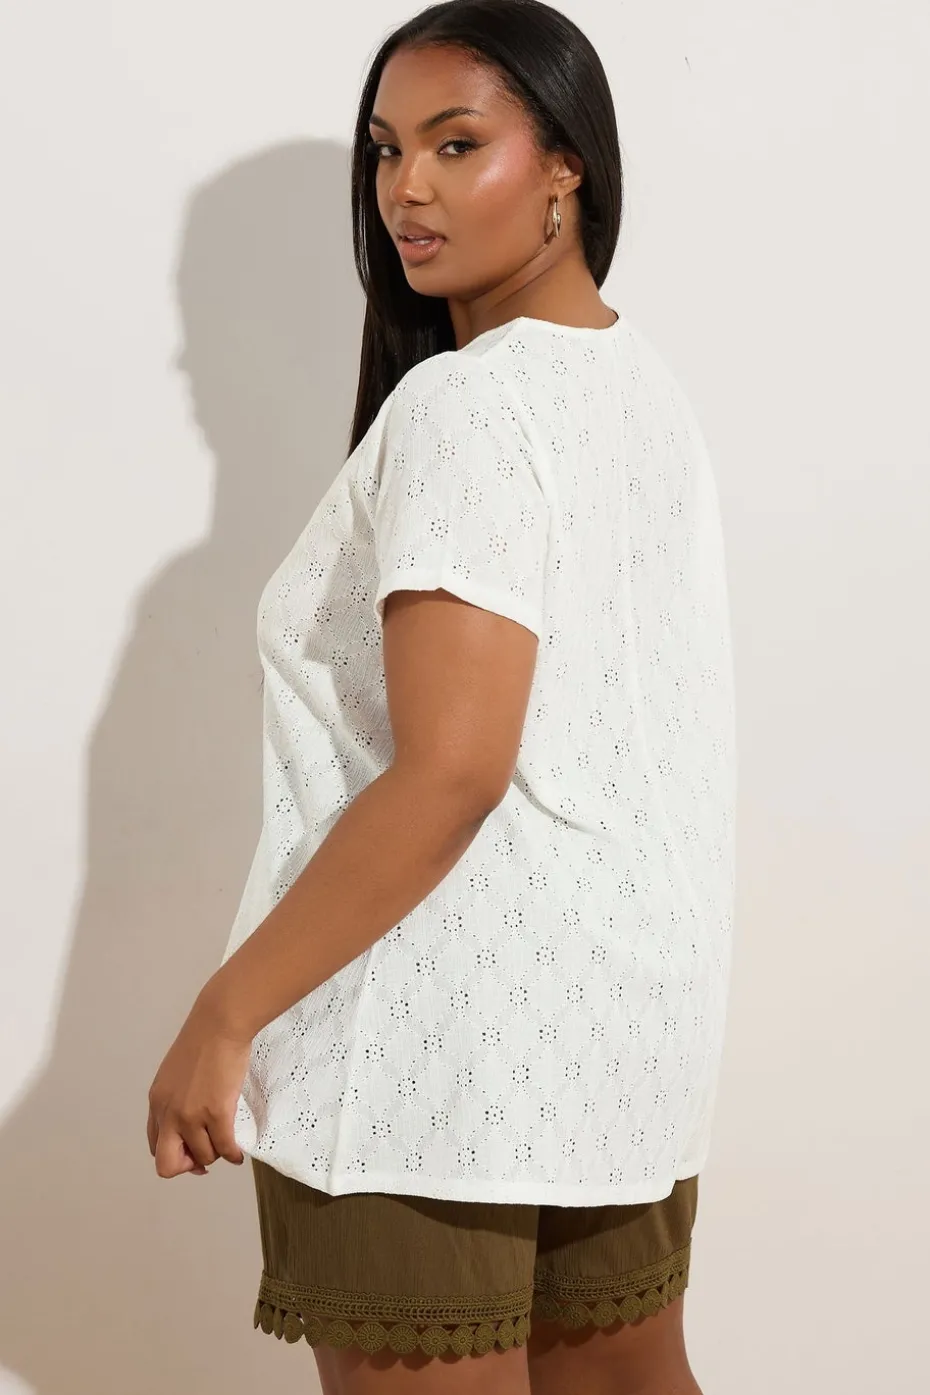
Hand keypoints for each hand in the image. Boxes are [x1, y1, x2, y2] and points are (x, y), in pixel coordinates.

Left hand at [147, 989, 251, 1177]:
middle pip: (168, 1165)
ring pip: (202, 1157)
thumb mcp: (175, 1073)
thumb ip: (176, 1099)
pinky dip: (233, 1156)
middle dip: (188, 1166)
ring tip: (228, 1142)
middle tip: (206, 1155)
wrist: (220, 1023)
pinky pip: (224, 1148)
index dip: (175, 1154)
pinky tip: (239, 1153)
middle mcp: (169, 1113)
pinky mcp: (216, 1112)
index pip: (155, 1146)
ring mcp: (191, 1115)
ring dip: (216, 1154)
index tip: (193, 1151)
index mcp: (157, 1103)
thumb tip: (191, 1124)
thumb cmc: (204, 1041)